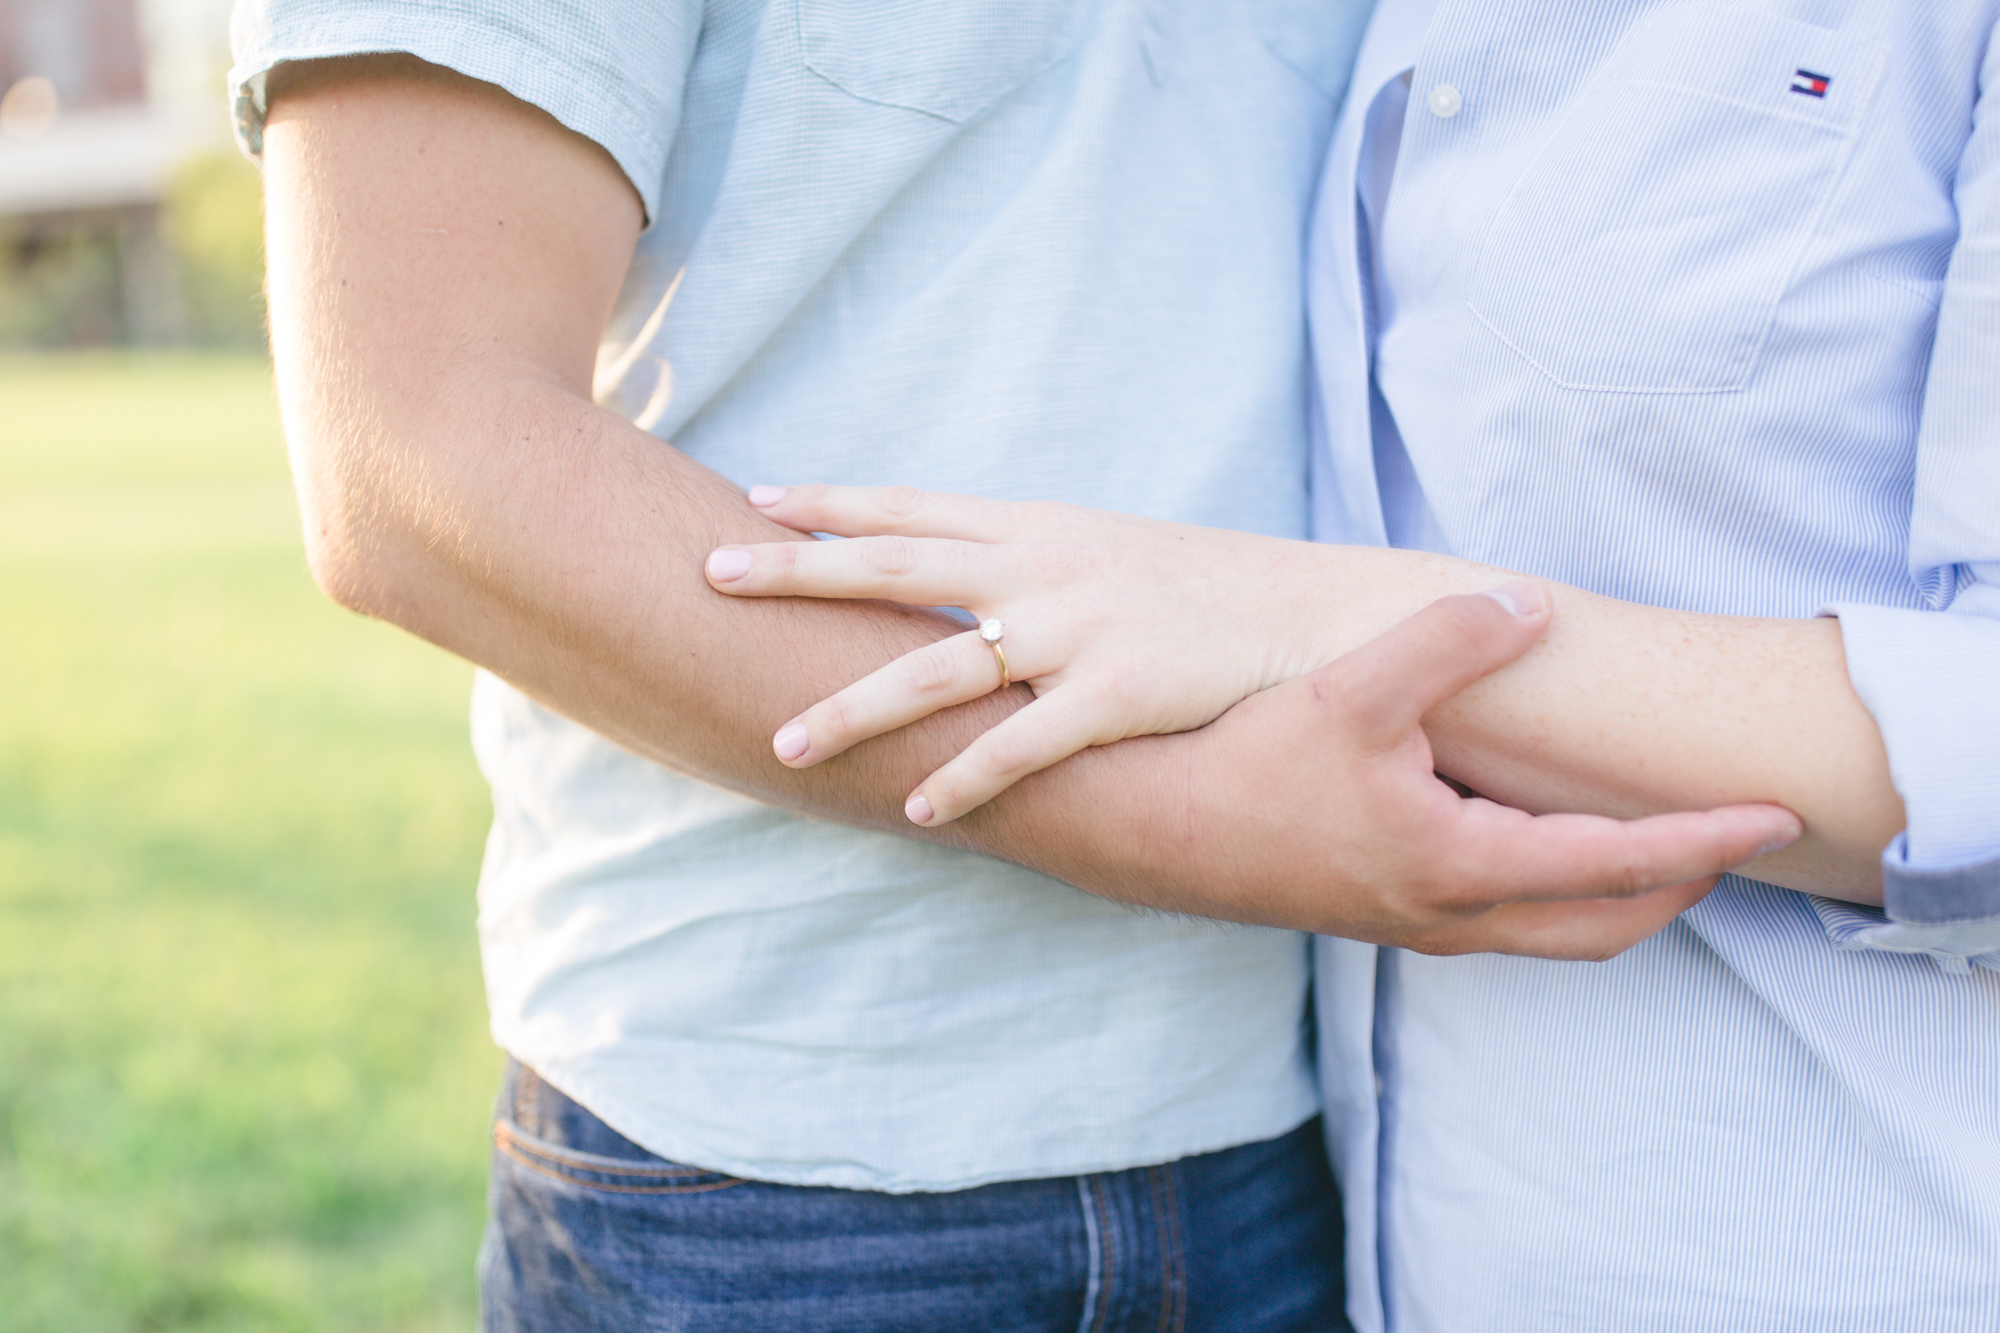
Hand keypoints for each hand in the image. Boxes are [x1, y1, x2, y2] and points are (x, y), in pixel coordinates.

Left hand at [706, 483, 1396, 823]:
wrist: (1318, 613)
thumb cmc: (1212, 589)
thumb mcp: (1113, 553)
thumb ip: (1038, 561)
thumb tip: (973, 576)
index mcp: (1040, 528)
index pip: (915, 508)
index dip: (834, 504)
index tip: (757, 498)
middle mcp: (1044, 568)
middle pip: (897, 566)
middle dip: (800, 573)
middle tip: (711, 575)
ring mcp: (1078, 629)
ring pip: (941, 665)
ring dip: (855, 706)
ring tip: (785, 741)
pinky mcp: (1120, 693)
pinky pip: (1025, 744)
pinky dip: (967, 776)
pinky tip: (917, 808)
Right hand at [1063, 582, 1802, 958]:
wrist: (1149, 833)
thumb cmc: (1245, 766)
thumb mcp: (1351, 688)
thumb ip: (1448, 641)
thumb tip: (1527, 604)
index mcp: (1460, 866)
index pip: (1618, 864)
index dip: (1704, 837)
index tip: (1769, 814)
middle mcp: (1449, 916)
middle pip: (1605, 925)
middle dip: (1679, 885)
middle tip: (1730, 835)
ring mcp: (1415, 925)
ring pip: (1552, 932)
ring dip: (1617, 895)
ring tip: (1654, 839)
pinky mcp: (1382, 914)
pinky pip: (1501, 919)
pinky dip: (1555, 890)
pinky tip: (1534, 831)